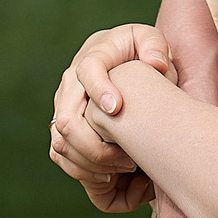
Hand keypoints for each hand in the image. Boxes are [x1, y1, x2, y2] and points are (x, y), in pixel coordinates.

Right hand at [49, 24, 177, 210]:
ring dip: (91, 161)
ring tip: (124, 167)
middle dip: (97, 145)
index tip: (117, 109)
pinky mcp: (63, 125)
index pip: (88, 70)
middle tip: (130, 159)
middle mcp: (71, 83)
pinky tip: (110, 175)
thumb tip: (156, 64)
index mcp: (93, 55)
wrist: (121, 60)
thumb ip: (155, 45)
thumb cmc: (139, 51)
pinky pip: (60, 154)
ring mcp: (63, 105)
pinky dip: (81, 169)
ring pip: (62, 141)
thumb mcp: (151, 41)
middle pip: (68, 118)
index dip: (99, 89)